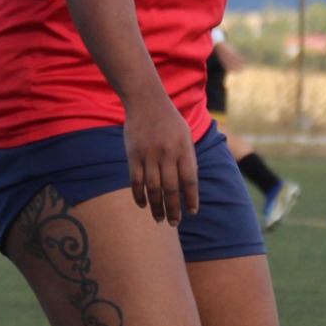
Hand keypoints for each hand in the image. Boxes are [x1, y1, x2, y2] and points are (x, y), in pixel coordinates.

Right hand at [124, 93, 197, 224]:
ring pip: (153, 188)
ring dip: (156, 207)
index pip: (190, 180)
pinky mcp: (133, 155)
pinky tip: (143, 205)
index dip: (191, 198)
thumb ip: (188, 159)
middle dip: (173, 209)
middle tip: (174, 223)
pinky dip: (139, 196)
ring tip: (159, 219)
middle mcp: (167, 154)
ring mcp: (149, 155)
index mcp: (183, 149)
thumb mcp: (186, 136)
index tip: (192, 212)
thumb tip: (189, 186)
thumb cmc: (170, 121)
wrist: (146, 101)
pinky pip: (135, 181)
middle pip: (171, 189)